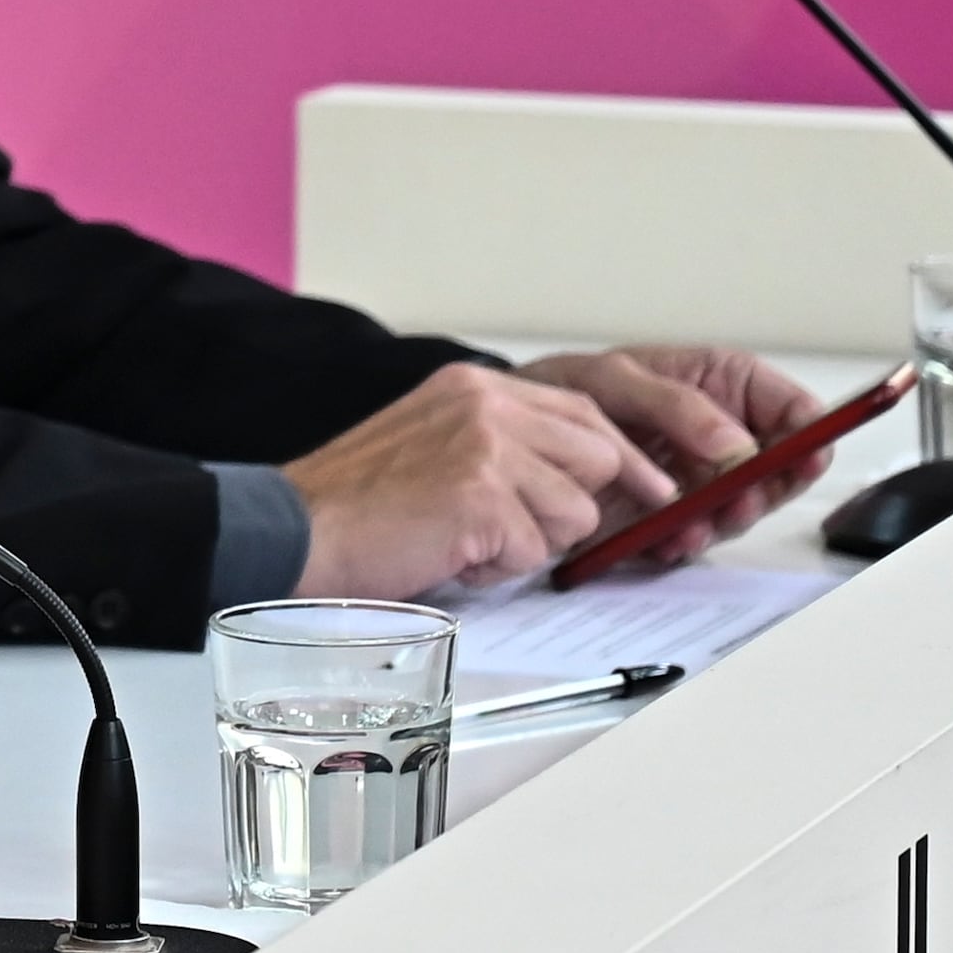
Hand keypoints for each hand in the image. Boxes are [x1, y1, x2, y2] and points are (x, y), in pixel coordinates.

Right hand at [281, 360, 647, 595]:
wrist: (298, 529)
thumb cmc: (358, 502)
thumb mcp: (434, 442)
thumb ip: (502, 443)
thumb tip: (576, 478)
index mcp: (473, 386)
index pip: (582, 410)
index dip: (621, 455)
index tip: (654, 487)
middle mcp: (485, 403)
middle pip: (596, 456)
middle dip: (572, 507)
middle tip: (525, 532)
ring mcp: (486, 446)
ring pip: (574, 512)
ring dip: (528, 543)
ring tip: (465, 539)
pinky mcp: (482, 495)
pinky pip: (535, 550)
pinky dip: (497, 567)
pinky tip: (451, 553)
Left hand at [516, 344, 828, 570]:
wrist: (515, 435)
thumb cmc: (564, 387)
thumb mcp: (617, 381)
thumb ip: (678, 406)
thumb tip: (736, 445)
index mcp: (721, 385)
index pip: (792, 408)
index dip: (807, 433)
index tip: (805, 454)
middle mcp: (720, 434)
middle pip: (779, 468)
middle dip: (768, 487)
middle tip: (744, 498)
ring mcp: (699, 477)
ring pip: (742, 506)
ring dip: (726, 518)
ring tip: (699, 520)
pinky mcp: (672, 514)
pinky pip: (698, 534)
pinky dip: (687, 540)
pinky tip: (671, 539)